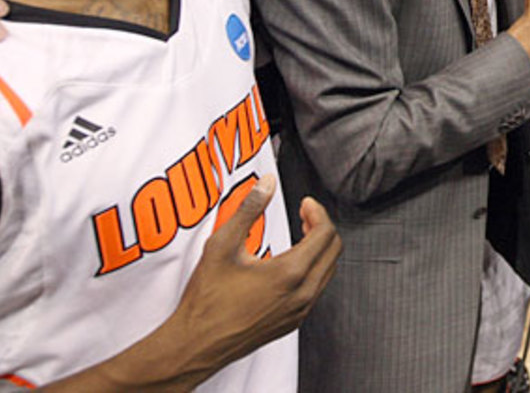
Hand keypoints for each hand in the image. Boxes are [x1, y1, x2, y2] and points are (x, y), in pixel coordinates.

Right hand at [158, 175, 340, 382]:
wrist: (196, 344)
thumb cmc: (206, 301)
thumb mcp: (222, 245)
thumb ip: (248, 209)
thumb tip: (266, 185)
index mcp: (290, 273)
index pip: (325, 233)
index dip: (317, 211)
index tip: (304, 203)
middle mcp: (302, 294)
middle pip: (333, 250)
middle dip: (322, 227)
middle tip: (304, 215)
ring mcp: (299, 311)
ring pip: (327, 271)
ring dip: (319, 248)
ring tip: (299, 235)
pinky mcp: (292, 322)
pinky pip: (316, 290)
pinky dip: (312, 269)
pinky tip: (290, 263)